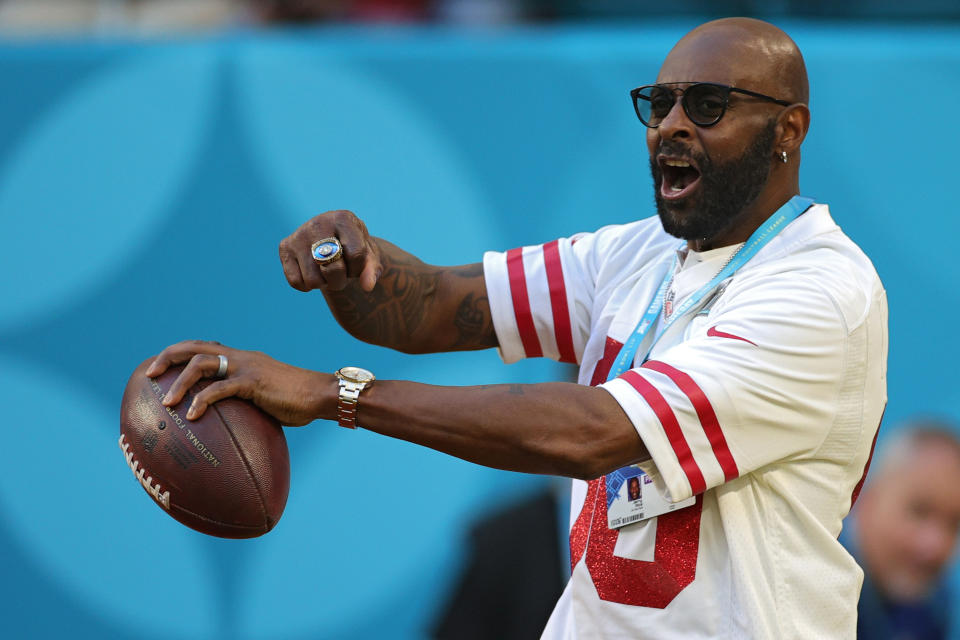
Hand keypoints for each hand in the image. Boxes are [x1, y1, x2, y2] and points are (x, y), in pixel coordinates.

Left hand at [145, 340, 333, 425]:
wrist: (320, 394)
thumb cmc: (297, 401)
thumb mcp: (266, 396)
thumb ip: (247, 401)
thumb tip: (231, 423)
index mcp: (241, 358)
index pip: (205, 347)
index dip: (180, 353)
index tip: (161, 367)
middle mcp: (240, 357)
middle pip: (195, 347)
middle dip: (168, 357)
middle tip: (149, 375)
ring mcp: (246, 367)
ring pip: (202, 364)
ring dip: (179, 382)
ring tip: (167, 403)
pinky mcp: (253, 382)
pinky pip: (220, 389)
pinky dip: (202, 400)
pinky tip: (192, 415)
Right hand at [278, 209, 382, 292]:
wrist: (332, 239)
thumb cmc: (353, 248)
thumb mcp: (368, 255)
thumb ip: (372, 269)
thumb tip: (368, 286)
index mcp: (343, 218)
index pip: (356, 255)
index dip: (359, 268)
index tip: (356, 264)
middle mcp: (318, 223)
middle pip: (333, 268)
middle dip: (341, 280)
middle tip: (341, 273)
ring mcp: (299, 235)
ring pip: (313, 280)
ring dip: (324, 284)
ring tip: (327, 271)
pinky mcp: (285, 247)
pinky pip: (296, 282)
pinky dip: (307, 286)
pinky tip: (313, 272)